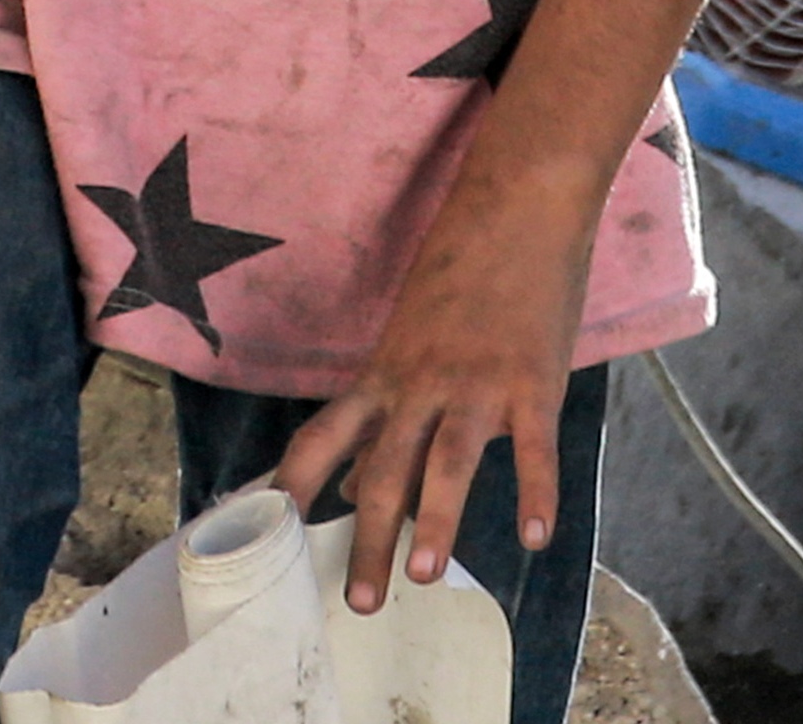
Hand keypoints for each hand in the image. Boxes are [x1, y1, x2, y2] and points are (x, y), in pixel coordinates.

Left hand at [266, 164, 597, 609]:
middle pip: (385, 471)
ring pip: (448, 463)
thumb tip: (350, 488)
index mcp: (385, 374)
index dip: (293, 489)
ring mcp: (479, 383)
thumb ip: (381, 411)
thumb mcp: (407, 335)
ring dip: (436, 523)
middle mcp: (421, 384)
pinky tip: (536, 537)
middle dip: (370, 540)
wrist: (519, 200)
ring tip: (423, 577)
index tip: (265, 540)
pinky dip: (536, 493)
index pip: (322, 438)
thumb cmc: (461, 267)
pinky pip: (533, 447)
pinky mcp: (533, 380)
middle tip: (361, 602)